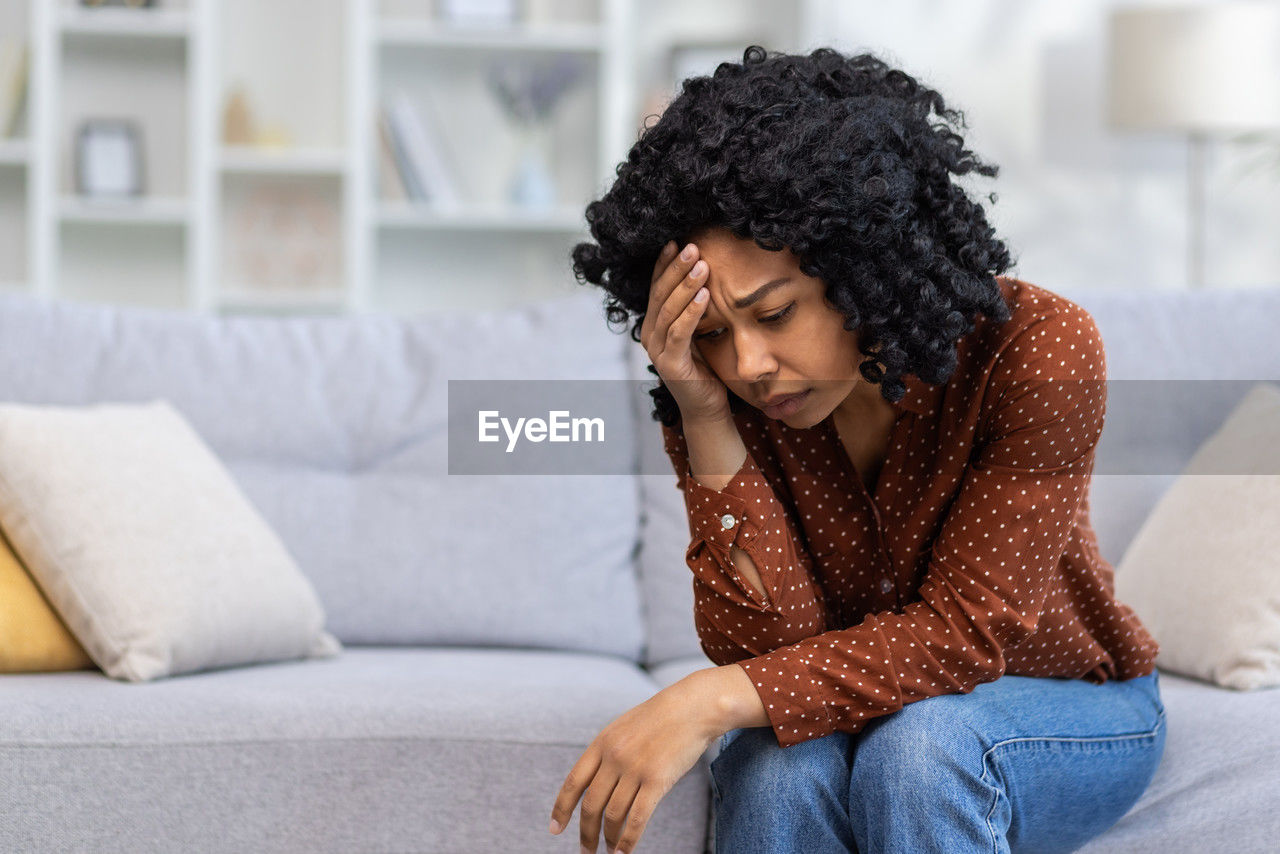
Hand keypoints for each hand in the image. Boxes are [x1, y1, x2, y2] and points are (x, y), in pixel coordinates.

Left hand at [548, 676, 719, 853]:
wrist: (692, 707)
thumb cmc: (661, 718)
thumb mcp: (624, 728)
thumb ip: (608, 752)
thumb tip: (595, 782)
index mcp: (602, 743)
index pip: (574, 782)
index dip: (562, 808)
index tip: (555, 828)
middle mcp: (614, 757)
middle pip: (591, 804)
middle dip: (586, 833)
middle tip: (585, 851)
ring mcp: (635, 769)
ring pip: (613, 815)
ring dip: (609, 839)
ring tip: (609, 851)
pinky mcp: (657, 781)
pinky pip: (637, 818)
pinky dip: (628, 840)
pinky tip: (624, 851)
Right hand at [639, 240, 731, 423]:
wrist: (707, 407)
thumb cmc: (707, 367)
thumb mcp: (701, 331)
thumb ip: (695, 308)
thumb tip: (706, 271)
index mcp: (654, 324)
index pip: (657, 287)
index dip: (665, 264)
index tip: (676, 241)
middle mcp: (650, 335)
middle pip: (660, 294)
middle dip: (676, 268)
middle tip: (692, 246)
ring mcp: (658, 351)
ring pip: (668, 310)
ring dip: (686, 286)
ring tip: (702, 265)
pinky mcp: (670, 365)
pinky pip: (679, 333)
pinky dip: (691, 312)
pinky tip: (705, 296)